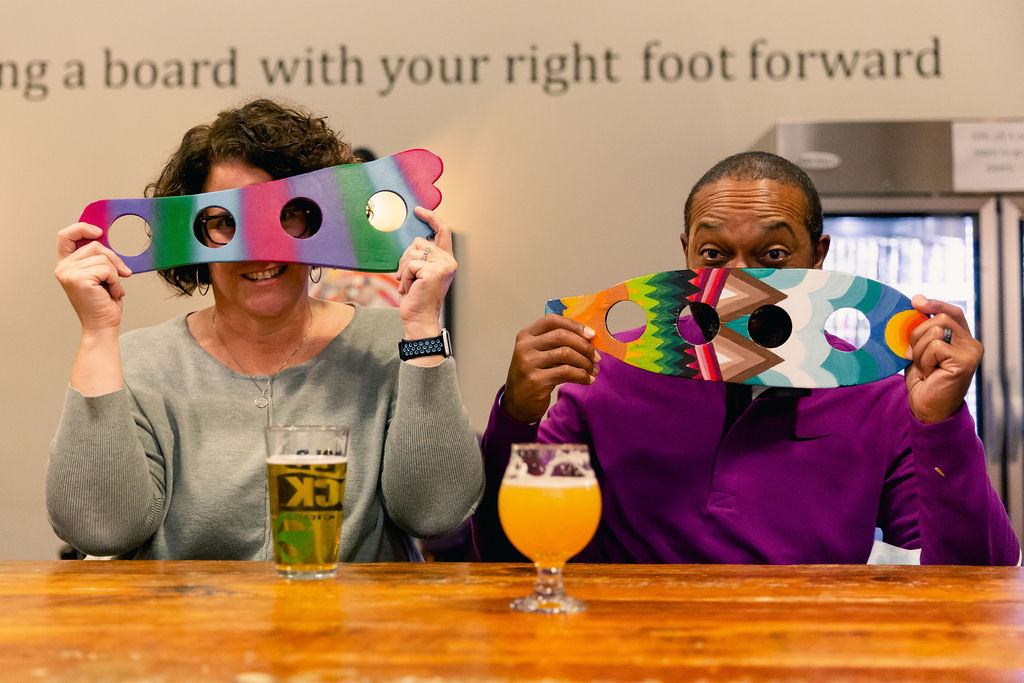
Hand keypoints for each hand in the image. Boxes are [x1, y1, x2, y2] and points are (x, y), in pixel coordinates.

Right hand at [54, 222, 132, 333]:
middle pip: (95, 245)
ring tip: (112, 289)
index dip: (82, 228)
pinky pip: (107, 269)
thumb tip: (105, 239)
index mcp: (67, 264)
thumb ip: (98, 259)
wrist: (102, 326)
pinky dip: (116, 281)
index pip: (66, 236)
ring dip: (116, 274)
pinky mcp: (79, 279)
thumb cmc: (103, 303)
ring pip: (104, 258)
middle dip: (114, 259)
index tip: (99, 231)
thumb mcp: (101, 276)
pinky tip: (112, 294)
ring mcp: (69, 273)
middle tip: (123, 275)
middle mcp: (63, 267)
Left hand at [396, 207, 455, 339]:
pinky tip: (411, 288)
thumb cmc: (417, 298)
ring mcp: (443, 265)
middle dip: (406, 258)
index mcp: (447, 260)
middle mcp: (448, 261)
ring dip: (405, 269)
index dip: (432, 218)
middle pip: (419, 242)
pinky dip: (406, 276)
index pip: (442, 232)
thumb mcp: (420, 273)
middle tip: (407, 277)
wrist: (419, 318)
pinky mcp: (433, 271)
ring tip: (410, 284)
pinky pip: (410, 264)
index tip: (419, 210)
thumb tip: (413, 242)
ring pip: (412, 252)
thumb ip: (421, 257)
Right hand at [501, 315, 599, 423]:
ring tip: (593, 370)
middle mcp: (525, 346)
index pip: (552, 320)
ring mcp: (528, 363)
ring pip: (566, 353)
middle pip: (562, 336)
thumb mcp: (538, 355)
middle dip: (584, 346)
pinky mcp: (536, 380)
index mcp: (526, 335)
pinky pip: (566, 372)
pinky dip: (581, 375)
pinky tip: (588, 380)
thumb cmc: (533, 376)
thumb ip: (555, 344)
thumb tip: (587, 339)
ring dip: (585, 362)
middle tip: (596, 357)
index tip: (591, 335)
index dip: (574, 325)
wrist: (517, 403)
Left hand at [904, 295, 981, 423]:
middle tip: (914, 355)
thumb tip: (916, 300)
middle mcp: (971, 344)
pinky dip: (924, 360)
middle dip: (917, 334)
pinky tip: (929, 374)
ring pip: (935, 331)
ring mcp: (971, 352)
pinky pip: (935, 346)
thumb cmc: (923, 381)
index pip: (951, 313)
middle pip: (940, 319)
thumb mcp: (920, 350)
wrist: (926, 407)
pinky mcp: (965, 361)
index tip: (915, 301)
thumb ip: (922, 330)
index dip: (934, 304)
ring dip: (920, 350)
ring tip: (924, 368)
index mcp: (961, 339)